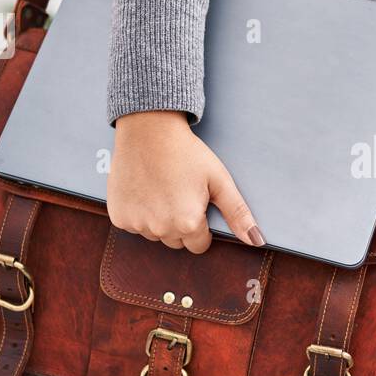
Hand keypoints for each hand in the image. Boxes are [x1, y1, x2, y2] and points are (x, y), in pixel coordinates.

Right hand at [108, 110, 263, 251]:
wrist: (149, 130)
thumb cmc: (188, 154)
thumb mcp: (219, 181)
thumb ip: (238, 214)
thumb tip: (256, 240)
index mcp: (187, 223)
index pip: (199, 245)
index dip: (201, 225)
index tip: (197, 203)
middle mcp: (160, 229)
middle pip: (177, 242)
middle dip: (181, 224)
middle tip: (179, 193)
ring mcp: (137, 224)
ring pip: (155, 234)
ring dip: (159, 220)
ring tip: (162, 189)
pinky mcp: (119, 217)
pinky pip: (134, 226)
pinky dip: (139, 213)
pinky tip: (145, 189)